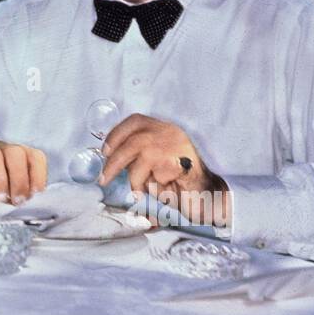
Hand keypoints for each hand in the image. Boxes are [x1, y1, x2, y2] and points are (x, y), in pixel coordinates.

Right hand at [0, 141, 47, 203]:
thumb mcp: (12, 195)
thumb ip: (24, 196)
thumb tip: (35, 207)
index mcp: (19, 157)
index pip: (35, 157)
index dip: (38, 176)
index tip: (35, 195)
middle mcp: (2, 150)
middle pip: (15, 153)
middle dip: (19, 179)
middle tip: (18, 201)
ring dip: (0, 180)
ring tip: (0, 200)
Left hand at [100, 114, 230, 227]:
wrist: (209, 192)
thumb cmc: (179, 179)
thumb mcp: (155, 161)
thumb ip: (138, 155)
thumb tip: (111, 160)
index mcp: (163, 127)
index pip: (134, 122)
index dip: (115, 135)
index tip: (105, 152)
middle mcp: (170, 132)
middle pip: (134, 142)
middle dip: (114, 162)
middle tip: (104, 179)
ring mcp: (178, 146)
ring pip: (144, 159)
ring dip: (136, 179)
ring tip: (140, 191)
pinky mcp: (183, 163)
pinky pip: (159, 175)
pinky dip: (155, 187)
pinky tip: (163, 190)